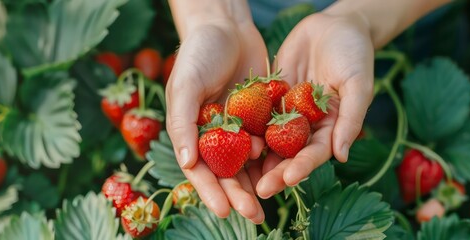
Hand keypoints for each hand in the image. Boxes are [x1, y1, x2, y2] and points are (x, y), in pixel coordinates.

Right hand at [165, 16, 267, 222]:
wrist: (227, 26)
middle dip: (240, 195)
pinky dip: (276, 155)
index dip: (212, 192)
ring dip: (259, 182)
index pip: (201, 170)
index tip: (225, 212)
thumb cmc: (198, 54)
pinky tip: (287, 170)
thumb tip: (187, 163)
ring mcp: (239, 126)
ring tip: (273, 201)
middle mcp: (216, 134)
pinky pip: (270, 139)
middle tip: (255, 216)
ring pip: (250, 162)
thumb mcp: (184, 86)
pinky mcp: (261, 115)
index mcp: (193, 132)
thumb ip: (182, 124)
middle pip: (228, 172)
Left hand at [256, 12, 374, 197]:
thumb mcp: (358, 84)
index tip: (288, 180)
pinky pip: (257, 112)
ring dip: (257, 157)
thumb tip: (341, 157)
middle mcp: (307, 124)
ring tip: (240, 173)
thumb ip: (350, 119)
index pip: (315, 153)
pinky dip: (246, 126)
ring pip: (269, 138)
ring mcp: (288, 111)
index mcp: (331, 127)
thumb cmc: (355, 53)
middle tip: (259, 190)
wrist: (335, 24)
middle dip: (275, 172)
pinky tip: (228, 138)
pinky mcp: (272, 95)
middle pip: (289, 153)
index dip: (302, 167)